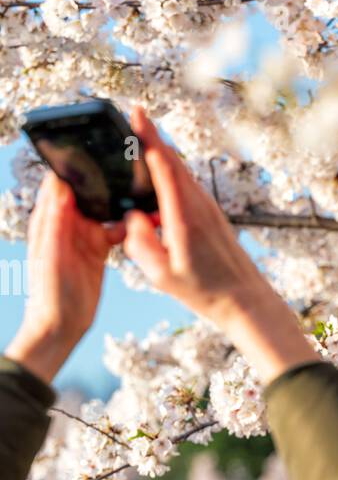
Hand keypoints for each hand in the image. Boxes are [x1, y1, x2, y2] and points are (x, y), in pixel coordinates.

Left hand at [5, 172, 124, 383]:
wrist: (61, 326)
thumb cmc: (49, 293)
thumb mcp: (51, 255)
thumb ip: (56, 221)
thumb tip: (62, 186)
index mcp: (49, 220)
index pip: (61, 182)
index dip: (77, 166)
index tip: (97, 152)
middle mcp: (66, 223)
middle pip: (87, 191)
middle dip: (105, 179)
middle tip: (129, 166)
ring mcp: (84, 235)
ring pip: (105, 208)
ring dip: (120, 201)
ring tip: (141, 191)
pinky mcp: (98, 249)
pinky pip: (116, 229)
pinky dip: (129, 224)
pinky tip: (144, 221)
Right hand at [123, 108, 319, 383]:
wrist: (246, 301)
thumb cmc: (205, 292)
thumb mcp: (162, 275)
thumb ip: (140, 243)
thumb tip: (131, 216)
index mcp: (184, 216)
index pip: (164, 166)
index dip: (150, 137)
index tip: (138, 113)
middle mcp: (199, 205)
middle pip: (174, 161)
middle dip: (154, 138)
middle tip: (135, 118)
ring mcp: (209, 208)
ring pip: (183, 173)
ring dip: (164, 156)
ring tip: (143, 143)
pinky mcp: (213, 215)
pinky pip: (189, 187)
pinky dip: (173, 176)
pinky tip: (162, 181)